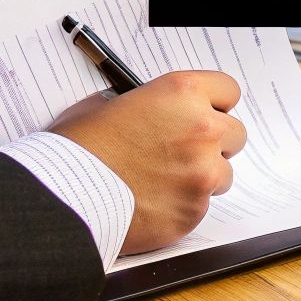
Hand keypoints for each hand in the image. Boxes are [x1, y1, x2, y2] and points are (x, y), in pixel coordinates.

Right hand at [49, 71, 246, 254]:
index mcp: (182, 94)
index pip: (228, 90)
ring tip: (164, 180)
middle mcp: (201, 130)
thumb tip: (155, 109)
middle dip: (214, 142)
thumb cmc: (79, 148)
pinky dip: (184, 204)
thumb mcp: (107, 104)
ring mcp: (202, 173)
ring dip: (202, 176)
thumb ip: (146, 103)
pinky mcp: (195, 210)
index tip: (208, 113)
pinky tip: (154, 202)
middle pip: (234, 134)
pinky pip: (202, 205)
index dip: (215, 103)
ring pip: (223, 173)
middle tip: (184, 151)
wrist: (65, 195)